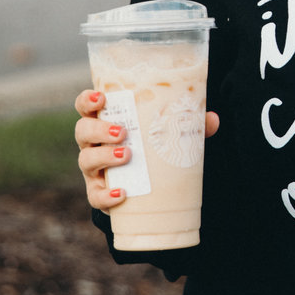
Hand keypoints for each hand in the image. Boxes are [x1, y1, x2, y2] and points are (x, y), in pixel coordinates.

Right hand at [74, 89, 218, 211]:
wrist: (148, 191)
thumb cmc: (153, 151)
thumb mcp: (168, 135)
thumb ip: (189, 126)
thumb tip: (212, 119)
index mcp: (106, 123)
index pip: (86, 107)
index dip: (87, 100)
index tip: (101, 98)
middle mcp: (93, 145)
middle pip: (82, 131)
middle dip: (99, 129)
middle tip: (123, 132)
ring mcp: (94, 170)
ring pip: (85, 160)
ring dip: (104, 156)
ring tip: (128, 155)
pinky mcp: (98, 194)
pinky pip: (95, 196)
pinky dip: (106, 195)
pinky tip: (123, 193)